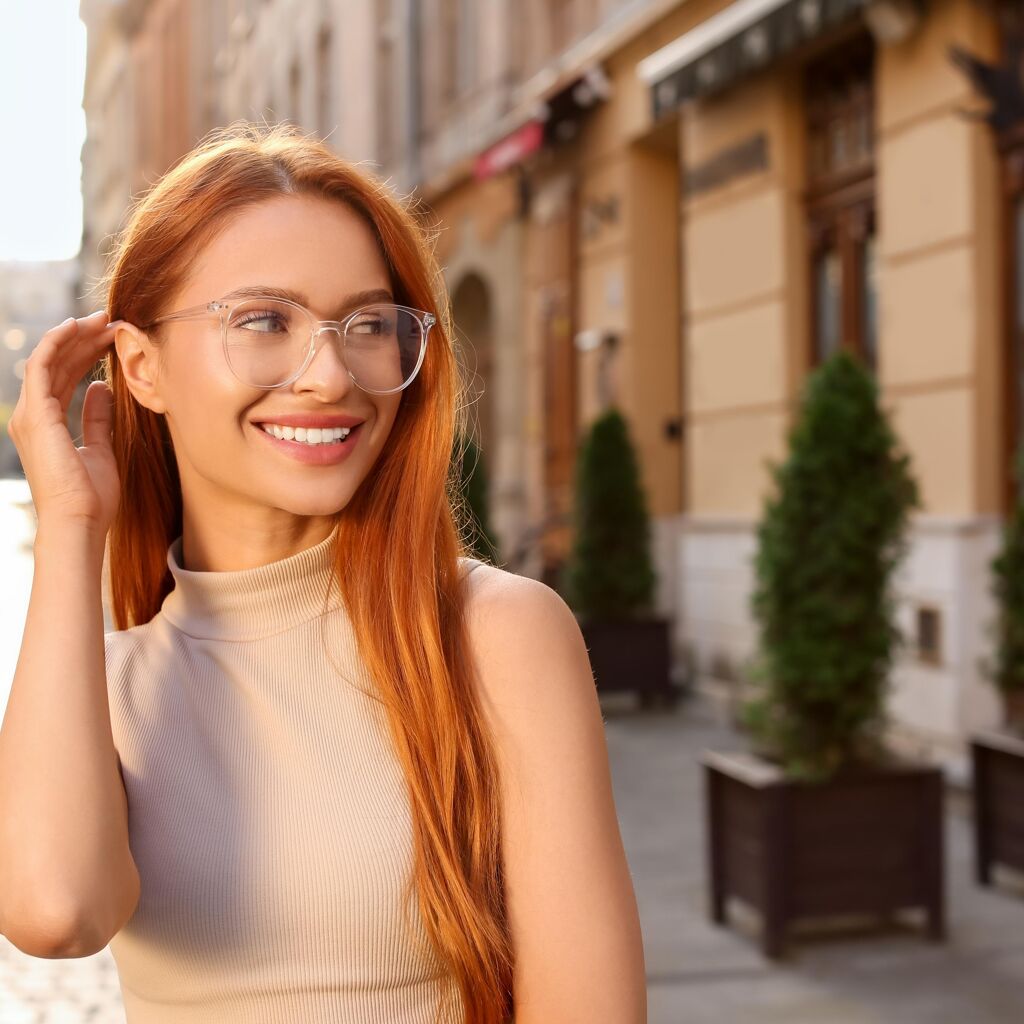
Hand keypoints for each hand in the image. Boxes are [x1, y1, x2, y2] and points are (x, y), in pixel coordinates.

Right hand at [6, 311, 121, 535]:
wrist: (80, 521)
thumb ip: (97, 418)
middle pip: (57, 364)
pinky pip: (41, 366)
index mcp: (46, 424)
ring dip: (75, 336)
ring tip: (103, 318)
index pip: (65, 377)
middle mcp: (33, 415)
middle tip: (112, 321)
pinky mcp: (35, 414)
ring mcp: (30, 414)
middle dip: (84, 339)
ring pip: (50, 359)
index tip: (113, 338)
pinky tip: (78, 326)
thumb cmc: (91, 496)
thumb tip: (102, 388)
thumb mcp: (101, 448)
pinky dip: (57, 342)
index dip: (87, 354)